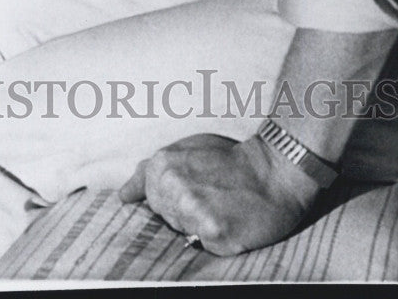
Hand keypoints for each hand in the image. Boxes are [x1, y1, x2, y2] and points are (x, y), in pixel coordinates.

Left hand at [119, 134, 318, 255]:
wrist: (273, 172)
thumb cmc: (230, 159)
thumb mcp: (186, 150)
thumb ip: (150, 171)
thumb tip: (124, 196)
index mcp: (162, 165)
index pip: (149, 199)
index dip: (172, 196)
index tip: (194, 187)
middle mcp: (173, 187)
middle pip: (166, 217)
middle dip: (185, 211)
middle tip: (211, 194)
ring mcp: (193, 211)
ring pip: (183, 232)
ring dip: (200, 224)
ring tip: (221, 205)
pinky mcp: (214, 233)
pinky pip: (203, 246)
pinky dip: (216, 237)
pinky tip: (229, 219)